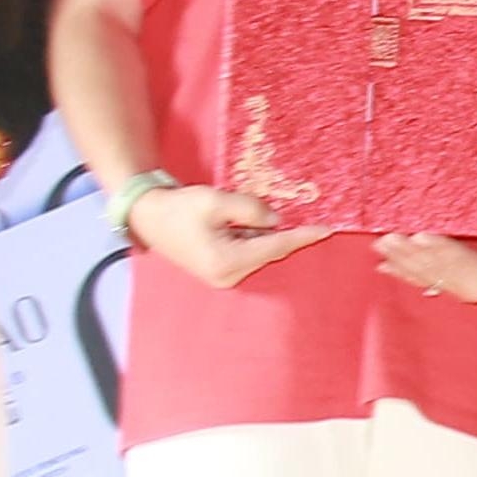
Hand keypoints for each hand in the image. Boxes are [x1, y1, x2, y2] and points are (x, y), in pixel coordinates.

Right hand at [134, 180, 327, 290]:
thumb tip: (277, 220)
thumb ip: (251, 209)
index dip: (303, 236)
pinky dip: (255, 237)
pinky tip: (253, 221)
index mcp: (227, 262)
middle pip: (270, 251)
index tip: (328, 229)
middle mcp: (227, 275)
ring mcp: (223, 275)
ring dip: (267, 233)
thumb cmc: (179, 208)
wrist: (148, 215)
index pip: (276, 247)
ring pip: (260, 250)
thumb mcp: (217, 201)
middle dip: (286, 233)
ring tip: (265, 213)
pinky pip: (248, 251)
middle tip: (307, 214)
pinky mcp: (219, 268)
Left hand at [375, 227, 476, 303]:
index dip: (439, 248)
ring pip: (429, 275)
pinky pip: (428, 280)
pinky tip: (387, 267)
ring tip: (380, 249)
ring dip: (402, 262)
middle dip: (410, 254)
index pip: (461, 259)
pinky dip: (406, 273)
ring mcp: (464, 291)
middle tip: (386, 239)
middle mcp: (474, 289)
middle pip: (438, 269)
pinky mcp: (456, 288)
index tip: (418, 237)